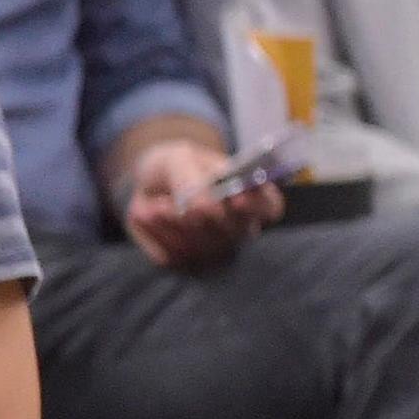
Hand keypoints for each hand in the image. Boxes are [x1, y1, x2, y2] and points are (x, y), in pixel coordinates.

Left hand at [125, 140, 283, 271]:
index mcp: (250, 196)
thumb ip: (191, 178)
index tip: (237, 199)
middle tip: (179, 203)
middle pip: (233, 233)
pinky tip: (148, 215)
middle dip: (204, 216)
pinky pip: (173, 256)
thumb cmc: (177, 166)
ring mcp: (213, 248)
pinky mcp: (184, 260)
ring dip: (173, 224)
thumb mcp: (180, 158)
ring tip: (155, 204)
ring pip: (200, 247)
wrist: (148, 183)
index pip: (270, 207)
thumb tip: (204, 208)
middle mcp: (238, 227)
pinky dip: (156, 234)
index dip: (259, 206)